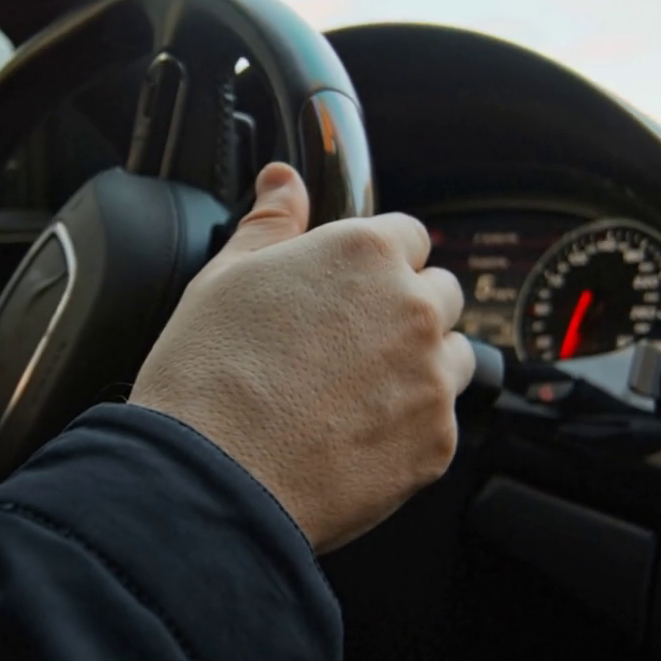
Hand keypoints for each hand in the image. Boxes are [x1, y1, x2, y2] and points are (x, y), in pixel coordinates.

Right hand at [131, 162, 473, 551]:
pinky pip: (439, 423)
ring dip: (421, 367)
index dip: (377, 264)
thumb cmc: (208, 376)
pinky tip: (352, 438)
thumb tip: (285, 180)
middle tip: (345, 347)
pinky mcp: (437, 442)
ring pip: (452, 358)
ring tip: (354, 395)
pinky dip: (408, 429)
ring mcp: (432, 378)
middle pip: (442, 293)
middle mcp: (414, 308)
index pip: (409, 236)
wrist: (213, 480)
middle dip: (406, 311)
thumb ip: (271, 223)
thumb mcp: (226, 277)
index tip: (348, 292)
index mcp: (366, 254)